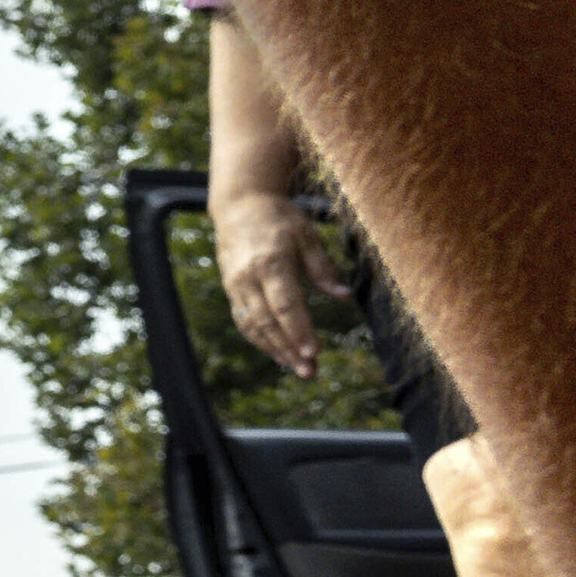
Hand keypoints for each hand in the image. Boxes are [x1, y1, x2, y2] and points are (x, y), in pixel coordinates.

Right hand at [211, 184, 337, 375]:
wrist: (239, 205)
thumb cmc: (279, 218)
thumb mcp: (307, 235)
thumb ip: (322, 268)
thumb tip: (344, 296)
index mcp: (270, 263)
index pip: (285, 305)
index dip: (299, 330)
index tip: (313, 351)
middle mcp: (248, 278)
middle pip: (267, 321)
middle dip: (288, 349)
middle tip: (309, 371)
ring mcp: (236, 285)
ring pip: (253, 325)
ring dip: (274, 350)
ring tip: (297, 368)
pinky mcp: (232, 289)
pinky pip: (244, 320)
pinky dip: (261, 339)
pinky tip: (278, 352)